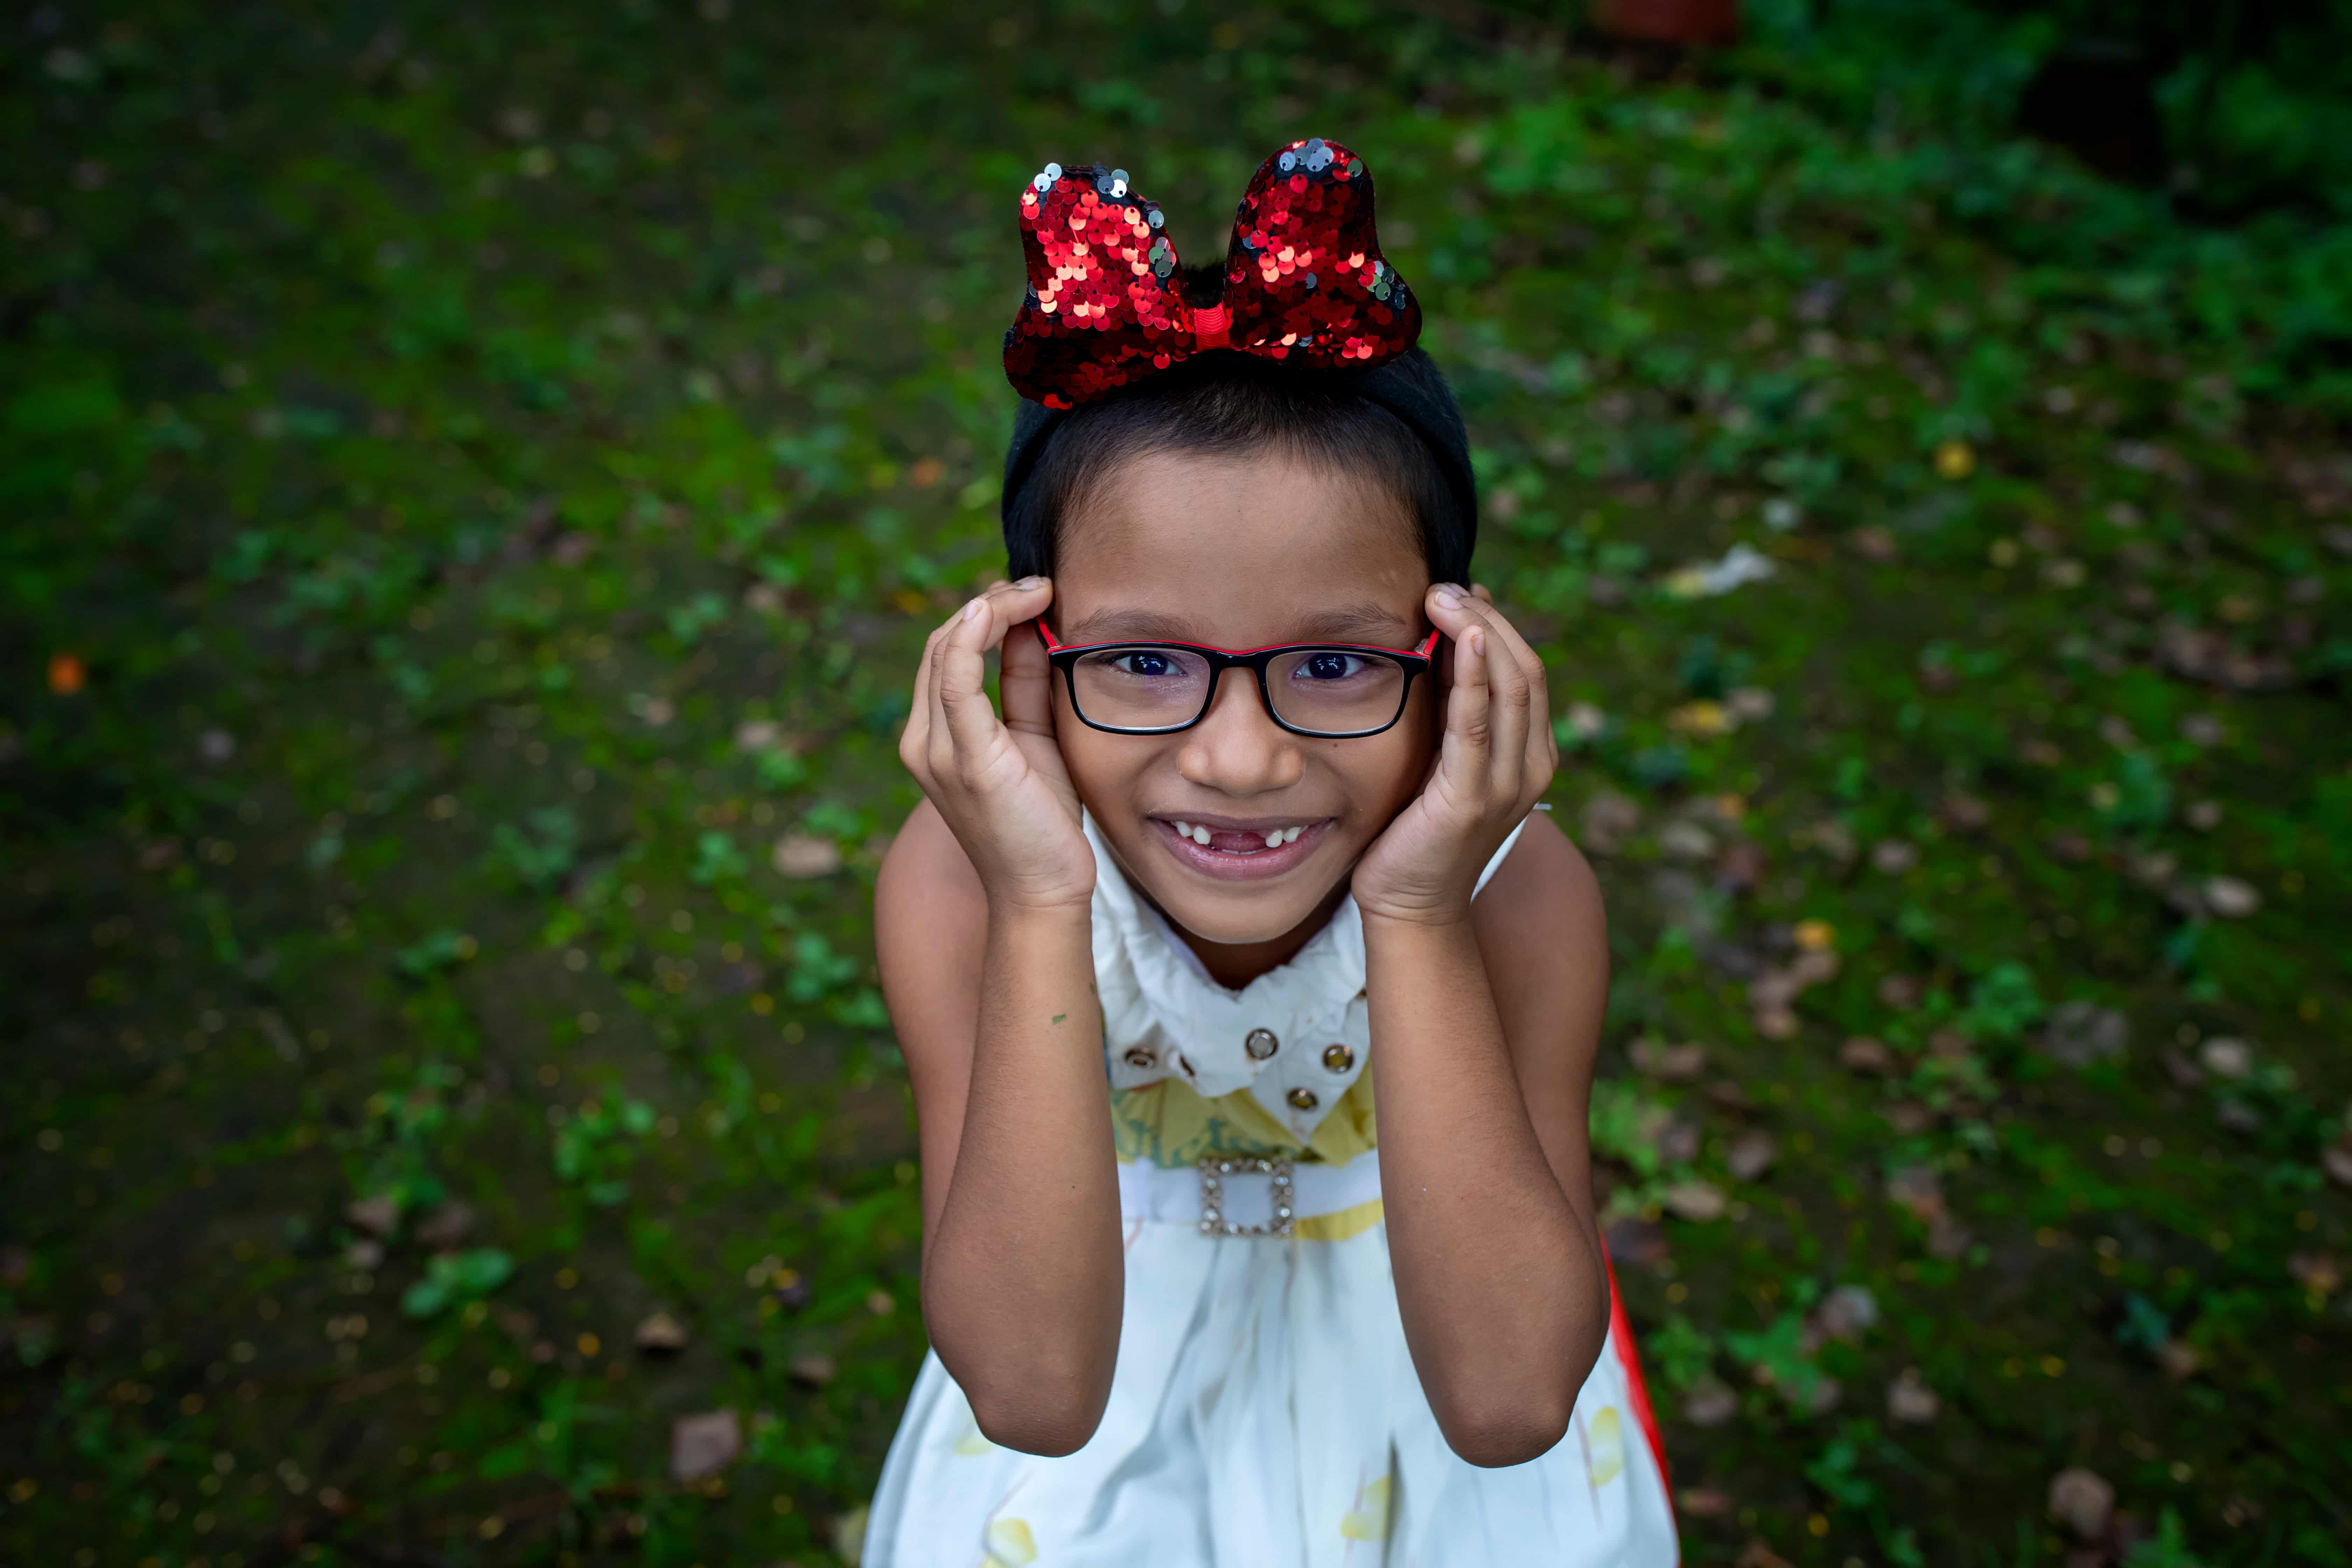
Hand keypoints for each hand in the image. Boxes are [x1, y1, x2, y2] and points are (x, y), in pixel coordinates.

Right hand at [900, 577, 1096, 912]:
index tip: (1032, 591)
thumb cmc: (1041, 821)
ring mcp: (937, 751)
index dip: (986, 612)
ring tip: (1037, 589)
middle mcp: (922, 740)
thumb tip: (1031, 627)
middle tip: (1041, 583)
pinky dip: (973, 636)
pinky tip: (997, 607)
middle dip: (991, 602)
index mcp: (933, 736)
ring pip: (947, 652)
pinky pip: (956, 680)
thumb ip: (1024, 686)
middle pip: (944, 644)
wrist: (1043, 891)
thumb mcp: (1034, 738)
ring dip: (992, 608)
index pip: (948, 653)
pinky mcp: (966, 760)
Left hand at [1351, 584, 1556, 924]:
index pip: (1527, 670)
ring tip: (1445, 596)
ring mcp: (1507, 784)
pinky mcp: (1470, 799)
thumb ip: (1457, 707)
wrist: (1410, 904)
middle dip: (1487, 618)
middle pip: (1526, 670)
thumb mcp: (1445, 756)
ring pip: (1511, 688)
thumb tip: (1452, 636)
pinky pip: (1476, 727)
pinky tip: (1464, 640)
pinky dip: (1475, 678)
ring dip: (1479, 633)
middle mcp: (1532, 766)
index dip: (1497, 623)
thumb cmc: (1418, 827)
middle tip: (1442, 584)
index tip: (1458, 589)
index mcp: (1532, 753)